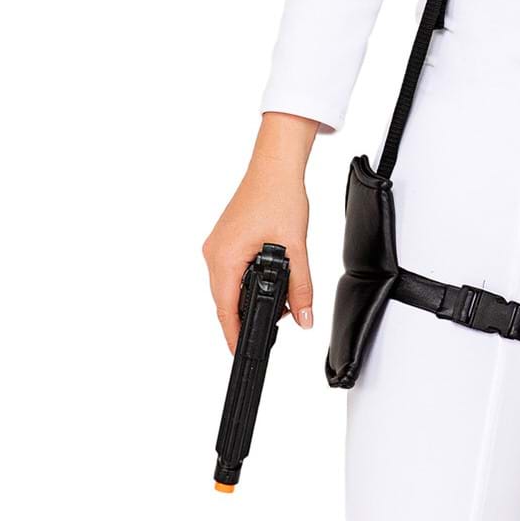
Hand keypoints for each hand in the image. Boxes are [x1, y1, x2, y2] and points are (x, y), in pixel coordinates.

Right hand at [203, 112, 320, 351]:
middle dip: (247, 317)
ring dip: (248, 299)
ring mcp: (216, 247)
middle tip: (271, 331)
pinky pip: (230, 272)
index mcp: (224, 257)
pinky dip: (246, 283)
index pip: (224, 309)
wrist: (274, 167)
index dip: (233, 334)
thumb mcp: (295, 248)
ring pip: (228, 286)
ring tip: (278, 305)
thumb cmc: (279, 197)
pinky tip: (266, 284)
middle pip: (224, 300)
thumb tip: (305, 318)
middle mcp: (214, 253)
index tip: (240, 353)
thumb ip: (300, 287)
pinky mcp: (224, 241)